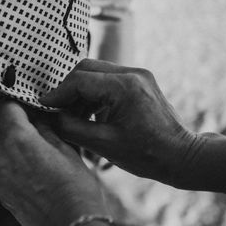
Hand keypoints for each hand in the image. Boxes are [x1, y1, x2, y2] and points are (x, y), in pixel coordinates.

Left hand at [0, 101, 107, 225]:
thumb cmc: (74, 189)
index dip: (18, 105)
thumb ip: (46, 130)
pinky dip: (6, 161)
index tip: (29, 109)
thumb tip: (38, 119)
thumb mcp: (66, 150)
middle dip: (11, 122)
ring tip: (30, 148)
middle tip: (32, 127)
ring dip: (6, 141)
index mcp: (18, 139)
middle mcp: (1, 155)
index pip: (6, 108)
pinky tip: (26, 167)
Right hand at [40, 59, 200, 184]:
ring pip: (96, 73)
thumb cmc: (147, 155)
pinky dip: (94, 95)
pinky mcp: (140, 83)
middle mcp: (133, 74)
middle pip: (86, 69)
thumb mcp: (103, 144)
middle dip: (67, 89)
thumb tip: (50, 118)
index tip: (43, 107)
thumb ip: (72, 128)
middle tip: (56, 111)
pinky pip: (108, 81)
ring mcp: (138, 76)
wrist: (182, 156)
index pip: (79, 80)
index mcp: (124, 87)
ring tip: (72, 117)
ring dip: (80, 92)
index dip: (57, 94)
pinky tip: (89, 116)